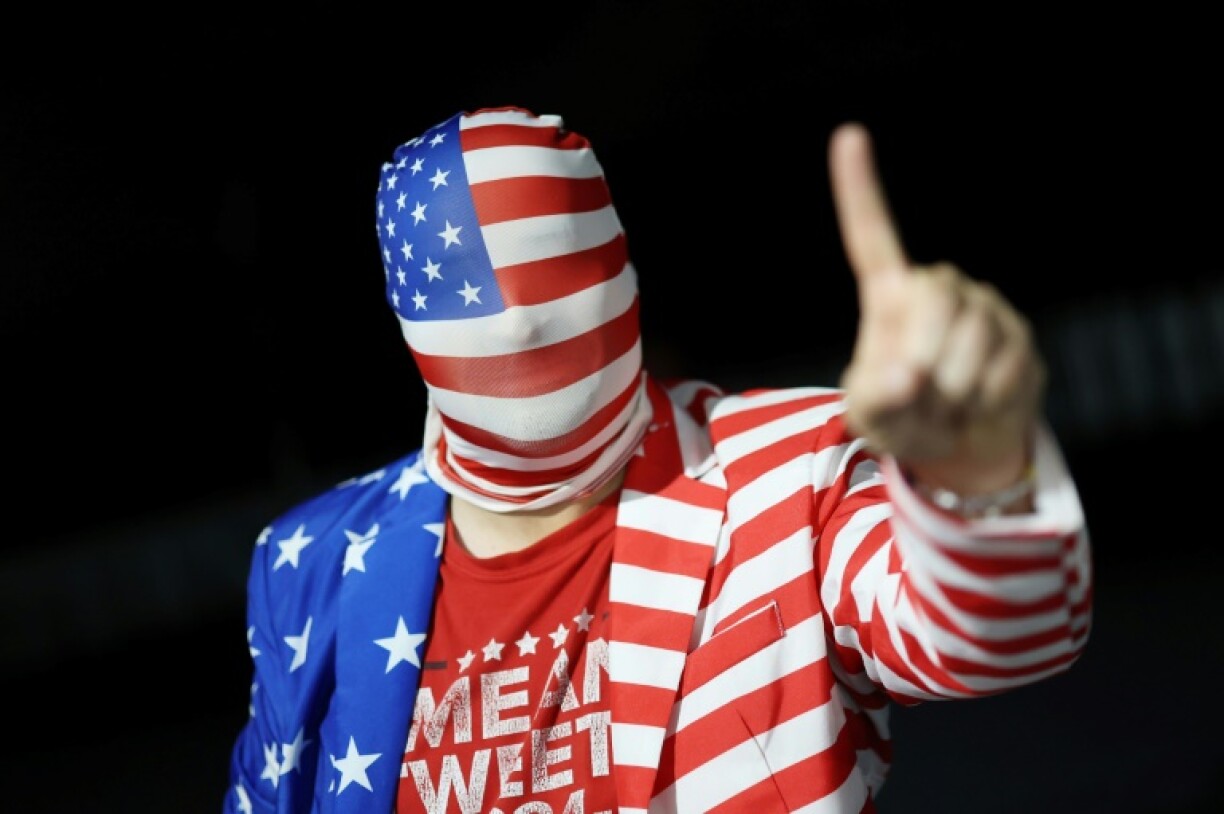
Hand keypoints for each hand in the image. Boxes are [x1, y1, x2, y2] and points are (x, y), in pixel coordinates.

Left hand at [828, 123, 1044, 493]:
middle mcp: (938, 288)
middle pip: (934, 302)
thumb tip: (908, 376)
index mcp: (890, 296)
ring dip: (953, 392)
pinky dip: (983, 404)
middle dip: (925, 362)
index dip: (859, 189)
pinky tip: (977, 405)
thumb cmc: (901, 418)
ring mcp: (984, 308)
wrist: (959, 445)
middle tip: (922, 398)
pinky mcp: (1020, 336)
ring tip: (947, 404)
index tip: (848, 135)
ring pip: (971, 343)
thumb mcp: (871, 416)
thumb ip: (876, 398)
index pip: (871, 236)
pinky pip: (1003, 372)